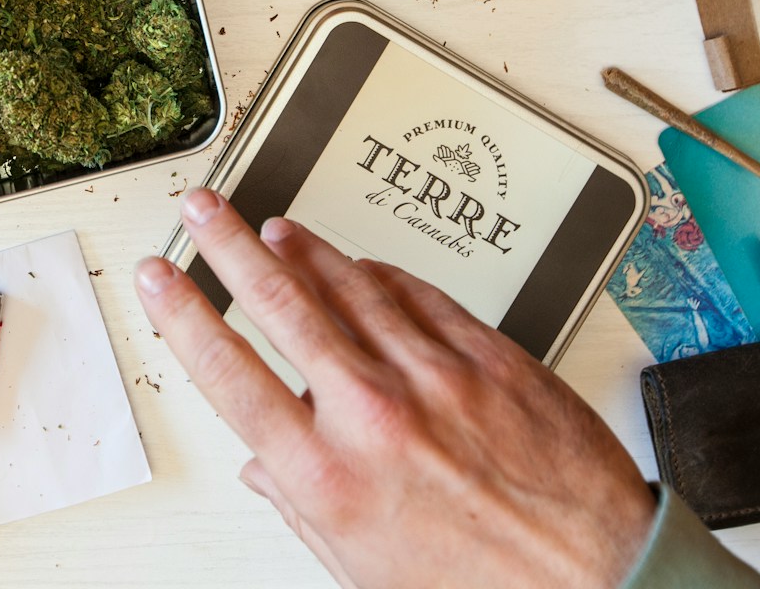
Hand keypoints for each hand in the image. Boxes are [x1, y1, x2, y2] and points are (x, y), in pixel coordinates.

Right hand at [135, 189, 653, 588]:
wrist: (599, 582)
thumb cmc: (481, 587)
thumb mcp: (362, 567)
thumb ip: (301, 507)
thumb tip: (264, 471)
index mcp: (328, 474)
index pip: (227, 369)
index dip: (181, 312)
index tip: (160, 276)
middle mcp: (373, 414)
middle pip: (279, 300)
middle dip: (227, 242)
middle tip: (204, 208)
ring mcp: (432, 377)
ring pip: (348, 284)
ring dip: (302, 249)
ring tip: (274, 228)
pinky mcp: (487, 356)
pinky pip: (418, 294)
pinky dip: (380, 273)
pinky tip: (363, 265)